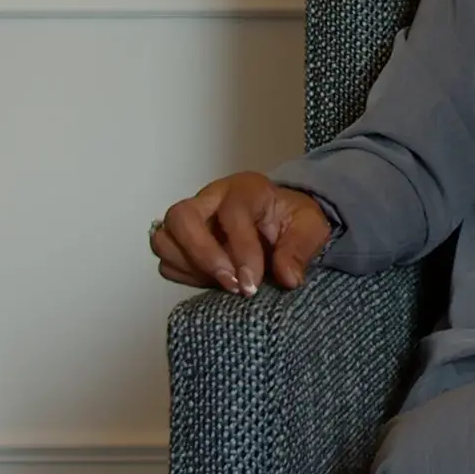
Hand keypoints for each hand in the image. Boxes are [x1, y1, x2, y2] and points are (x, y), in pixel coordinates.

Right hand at [150, 172, 330, 294]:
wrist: (280, 223)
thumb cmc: (292, 221)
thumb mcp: (310, 229)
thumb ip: (299, 250)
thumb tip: (288, 278)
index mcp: (245, 189)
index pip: (232, 214)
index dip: (242, 251)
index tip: (252, 284)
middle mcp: (211, 199)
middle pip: (181, 217)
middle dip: (202, 255)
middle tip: (229, 284)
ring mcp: (192, 219)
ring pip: (164, 238)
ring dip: (190, 267)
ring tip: (222, 283)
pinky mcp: (181, 241)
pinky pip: (167, 260)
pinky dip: (184, 275)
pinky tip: (212, 281)